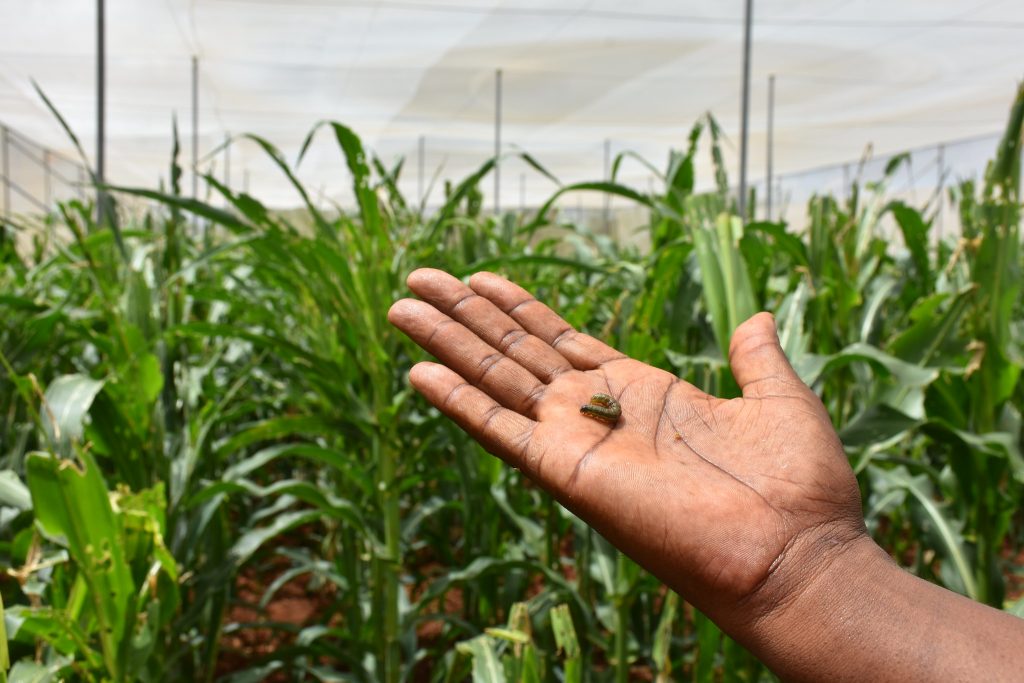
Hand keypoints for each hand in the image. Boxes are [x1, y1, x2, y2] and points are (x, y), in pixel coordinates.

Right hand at [388, 268, 867, 630]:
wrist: (796, 551)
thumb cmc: (797, 485)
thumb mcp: (776, 400)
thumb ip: (756, 358)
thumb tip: (756, 319)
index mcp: (639, 391)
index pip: (561, 340)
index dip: (520, 308)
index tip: (480, 277)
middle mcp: (596, 413)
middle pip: (515, 352)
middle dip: (466, 314)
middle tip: (420, 276)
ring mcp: (577, 440)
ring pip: (495, 379)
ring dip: (448, 342)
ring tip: (403, 305)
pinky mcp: (566, 471)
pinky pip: (499, 430)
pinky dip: (457, 401)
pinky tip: (419, 372)